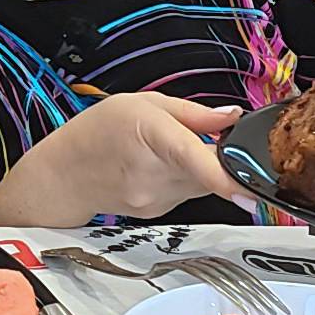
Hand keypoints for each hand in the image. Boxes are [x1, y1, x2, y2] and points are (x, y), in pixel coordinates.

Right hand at [0, 92, 254, 226]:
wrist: (63, 176)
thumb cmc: (96, 133)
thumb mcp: (141, 102)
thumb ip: (192, 112)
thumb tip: (233, 117)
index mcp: (153, 137)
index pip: (195, 161)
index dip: (227, 178)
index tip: (251, 190)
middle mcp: (156, 175)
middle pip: (211, 170)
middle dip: (220, 155)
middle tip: (204, 136)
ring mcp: (158, 199)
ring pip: (204, 183)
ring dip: (202, 166)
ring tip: (167, 149)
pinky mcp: (160, 212)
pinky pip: (190, 192)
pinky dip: (187, 179)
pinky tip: (159, 167)